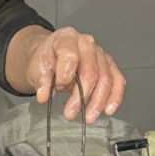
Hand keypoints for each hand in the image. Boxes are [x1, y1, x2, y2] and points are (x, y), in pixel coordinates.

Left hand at [8, 25, 125, 122]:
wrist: (52, 56)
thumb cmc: (47, 59)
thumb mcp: (37, 67)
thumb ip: (41, 80)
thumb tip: (44, 95)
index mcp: (67, 38)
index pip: (70, 56)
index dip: (64, 75)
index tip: (58, 88)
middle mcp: (86, 43)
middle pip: (91, 71)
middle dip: (82, 96)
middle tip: (71, 112)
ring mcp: (100, 54)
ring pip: (106, 79)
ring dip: (98, 101)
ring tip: (88, 117)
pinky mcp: (109, 65)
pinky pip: (117, 80)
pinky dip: (115, 96)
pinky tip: (108, 109)